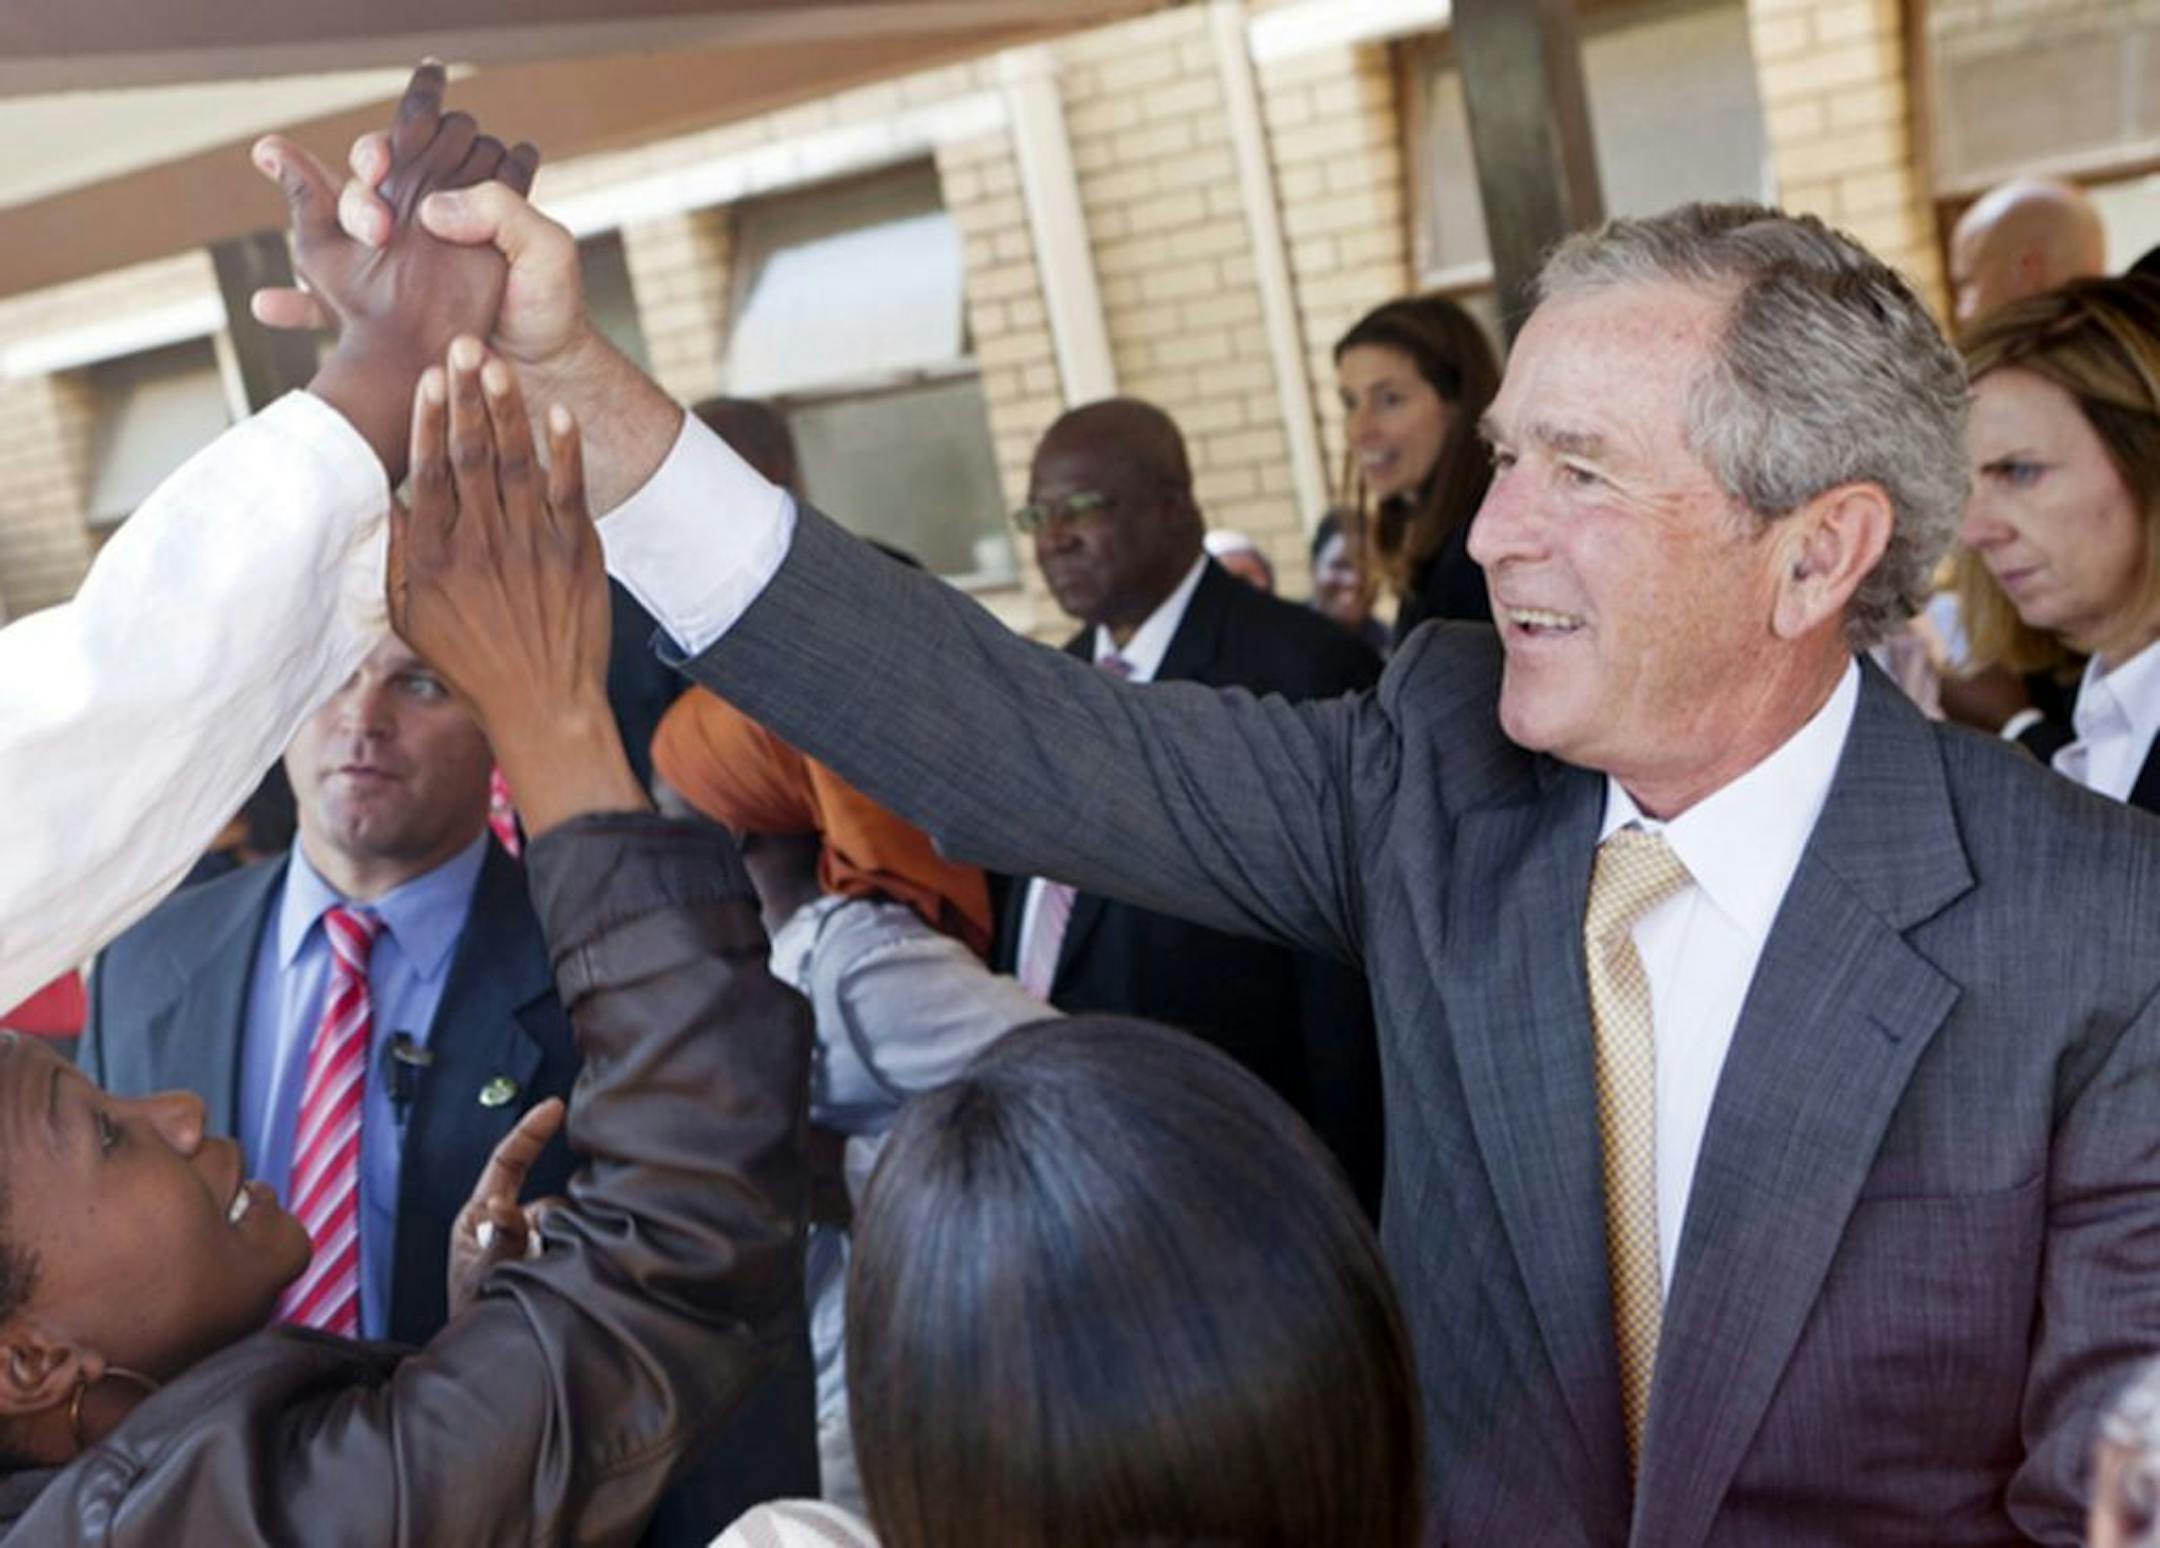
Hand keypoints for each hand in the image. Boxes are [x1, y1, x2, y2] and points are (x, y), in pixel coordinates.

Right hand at [329, 126, 683, 510]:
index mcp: (454, 201)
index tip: (383, 166)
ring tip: (301, 259)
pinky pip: (323, 307)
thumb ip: (501, 209)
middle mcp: (413, 230)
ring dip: (304, 241)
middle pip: (359, 193)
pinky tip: (265, 306)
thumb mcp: (546, 251)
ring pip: (329, 244)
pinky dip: (291, 304)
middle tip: (376, 230)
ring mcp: (390, 275)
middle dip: (356, 199)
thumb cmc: (550, 311)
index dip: (383, 150)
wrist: (545, 378)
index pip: (403, 154)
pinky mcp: (380, 321)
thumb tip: (432, 206)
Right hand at [394, 336, 646, 834]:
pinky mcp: (577, 553)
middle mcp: (482, 545)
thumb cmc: (470, 661)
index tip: (426, 377)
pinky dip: (564, 450)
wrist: (543, 705)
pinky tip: (556, 412)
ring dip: (508, 410)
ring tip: (497, 362)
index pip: (428, 473)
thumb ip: (389, 555)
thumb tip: (369, 497)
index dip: (427, 421)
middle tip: (463, 343)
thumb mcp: (408, 615)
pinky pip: (570, 490)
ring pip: (517, 463)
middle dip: (466, 396)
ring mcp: (533, 546)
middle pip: (471, 455)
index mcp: (436, 557)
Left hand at [447, 1098, 565, 1318]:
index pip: (507, 1162)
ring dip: (568, 1243)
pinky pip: (579, 1242)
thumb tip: (502, 1205)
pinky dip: (581, 1255)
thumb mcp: (478, 1278)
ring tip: (551, 1280)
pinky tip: (570, 1278)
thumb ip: (496, 1242)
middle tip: (545, 1251)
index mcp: (479, 1217)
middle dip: (554, 1218)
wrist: (492, 1368)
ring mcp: (535, 1242)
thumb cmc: (474, 1321)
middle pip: (545, 1197)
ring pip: (567, 1222)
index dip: (531, 1132)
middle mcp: (510, 1224)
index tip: (555, 1107)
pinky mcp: (559, 1259)